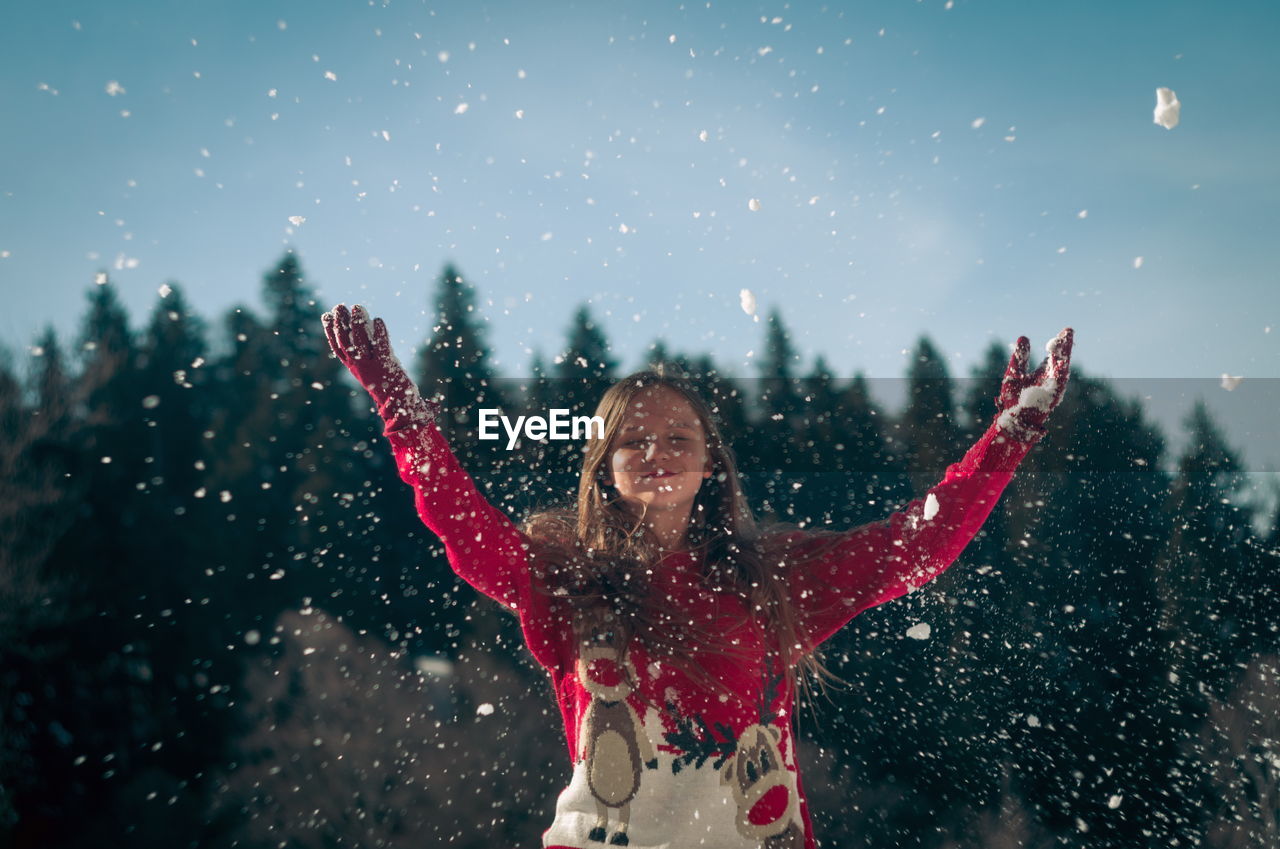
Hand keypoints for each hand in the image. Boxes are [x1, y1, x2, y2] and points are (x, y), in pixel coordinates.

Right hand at [322, 303, 436, 424]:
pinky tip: (378, 320)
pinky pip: (381, 348)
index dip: (330, 331)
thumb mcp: (371, 367)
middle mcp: (359, 367)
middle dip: (341, 324)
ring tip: (356, 307)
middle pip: (346, 342)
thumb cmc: (386, 383)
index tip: (327, 315)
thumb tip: (365, 325)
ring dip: (358, 324)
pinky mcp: (387, 366)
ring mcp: (372, 367)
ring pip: (361, 343)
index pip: (338, 347)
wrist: (399, 404)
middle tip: (339, 306)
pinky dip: (379, 334)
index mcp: (353, 367)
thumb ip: (366, 350)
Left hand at [995, 327, 1072, 440]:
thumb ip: (1020, 357)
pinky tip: (1062, 357)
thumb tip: (1024, 337)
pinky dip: (1061, 369)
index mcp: (1042, 374)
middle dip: (1064, 346)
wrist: (1013, 420)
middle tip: (1069, 330)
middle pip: (1060, 360)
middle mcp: (1050, 380)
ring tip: (1067, 338)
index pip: (1052, 356)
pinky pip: (1058, 381)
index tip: (1064, 331)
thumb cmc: (1014, 399)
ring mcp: (1052, 388)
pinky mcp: (1053, 396)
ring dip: (1065, 354)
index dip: (1057, 345)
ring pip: (1062, 368)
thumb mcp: (1015, 373)